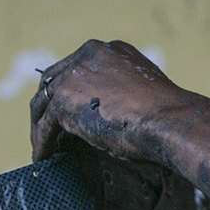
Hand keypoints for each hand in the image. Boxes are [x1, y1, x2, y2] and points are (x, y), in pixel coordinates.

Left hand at [30, 40, 185, 162]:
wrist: (170, 119)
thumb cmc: (166, 114)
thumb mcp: (141, 92)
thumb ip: (122, 93)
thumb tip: (113, 113)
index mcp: (108, 50)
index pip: (75, 68)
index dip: (67, 91)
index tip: (65, 111)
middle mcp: (88, 55)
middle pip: (53, 80)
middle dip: (47, 107)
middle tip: (46, 131)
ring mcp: (73, 76)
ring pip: (43, 103)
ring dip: (39, 127)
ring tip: (42, 149)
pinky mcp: (64, 100)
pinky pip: (45, 125)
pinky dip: (41, 143)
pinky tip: (43, 158)